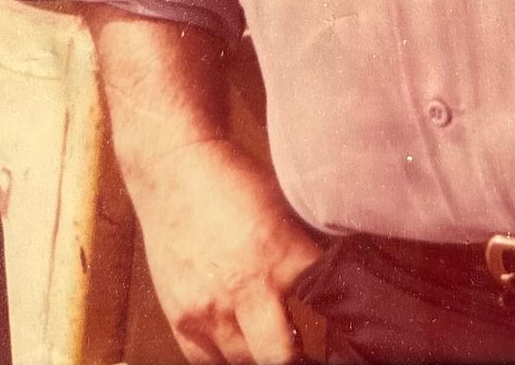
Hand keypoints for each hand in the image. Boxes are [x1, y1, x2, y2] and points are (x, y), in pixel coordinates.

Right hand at [127, 136, 323, 363]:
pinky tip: (239, 343)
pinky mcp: (180, 318)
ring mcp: (208, 310)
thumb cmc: (233, 180)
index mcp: (278, 255)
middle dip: (298, 353)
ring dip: (261, 352)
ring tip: (272, 336)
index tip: (340, 323)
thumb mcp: (283, 206)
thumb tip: (332, 273)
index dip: (335, 316)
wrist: (174, 169)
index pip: (322, 306)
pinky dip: (226, 358)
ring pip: (246, 362)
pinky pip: (207, 363)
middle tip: (308, 344)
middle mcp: (244, 291)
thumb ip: (302, 247)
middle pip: (281, 356)